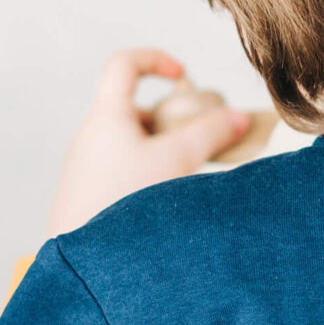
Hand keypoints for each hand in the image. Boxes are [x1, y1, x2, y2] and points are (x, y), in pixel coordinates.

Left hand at [46, 49, 248, 235]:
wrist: (85, 265)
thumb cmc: (122, 205)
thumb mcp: (177, 161)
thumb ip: (212, 134)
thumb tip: (238, 117)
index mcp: (105, 117)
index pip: (124, 64)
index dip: (157, 59)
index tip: (184, 76)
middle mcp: (91, 138)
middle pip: (138, 110)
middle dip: (175, 120)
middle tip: (203, 140)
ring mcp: (89, 169)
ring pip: (136, 145)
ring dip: (168, 152)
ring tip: (191, 177)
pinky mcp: (91, 196)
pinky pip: (127, 172)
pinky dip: (153, 175)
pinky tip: (169, 202)